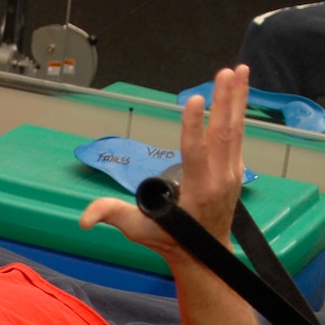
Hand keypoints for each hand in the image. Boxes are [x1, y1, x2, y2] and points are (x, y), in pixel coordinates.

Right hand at [80, 65, 250, 261]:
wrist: (206, 255)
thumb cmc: (171, 239)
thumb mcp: (138, 230)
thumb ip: (112, 216)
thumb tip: (84, 219)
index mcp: (198, 190)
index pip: (195, 153)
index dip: (194, 126)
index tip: (195, 99)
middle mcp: (220, 179)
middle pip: (223, 134)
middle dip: (224, 101)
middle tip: (225, 72)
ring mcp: (232, 172)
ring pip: (236, 130)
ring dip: (237, 98)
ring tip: (239, 70)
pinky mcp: (236, 168)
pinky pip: (239, 134)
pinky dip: (240, 110)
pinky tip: (240, 90)